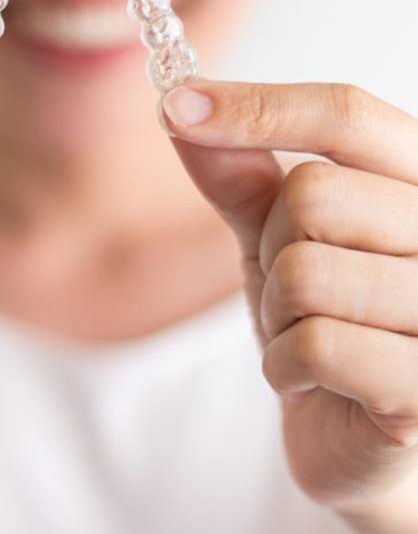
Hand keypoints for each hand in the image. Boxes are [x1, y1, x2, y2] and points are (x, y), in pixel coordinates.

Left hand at [162, 79, 417, 519]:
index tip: (177, 105)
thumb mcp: (277, 237)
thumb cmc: (325, 319)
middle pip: (313, 194)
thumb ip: (241, 175)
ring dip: (277, 314)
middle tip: (293, 290)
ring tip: (305, 337)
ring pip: (305, 272)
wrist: (355, 430)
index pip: (347, 115)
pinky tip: (310, 382)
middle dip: (273, 247)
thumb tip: (182, 103)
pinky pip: (316, 346)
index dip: (257, 106)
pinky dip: (285, 367)